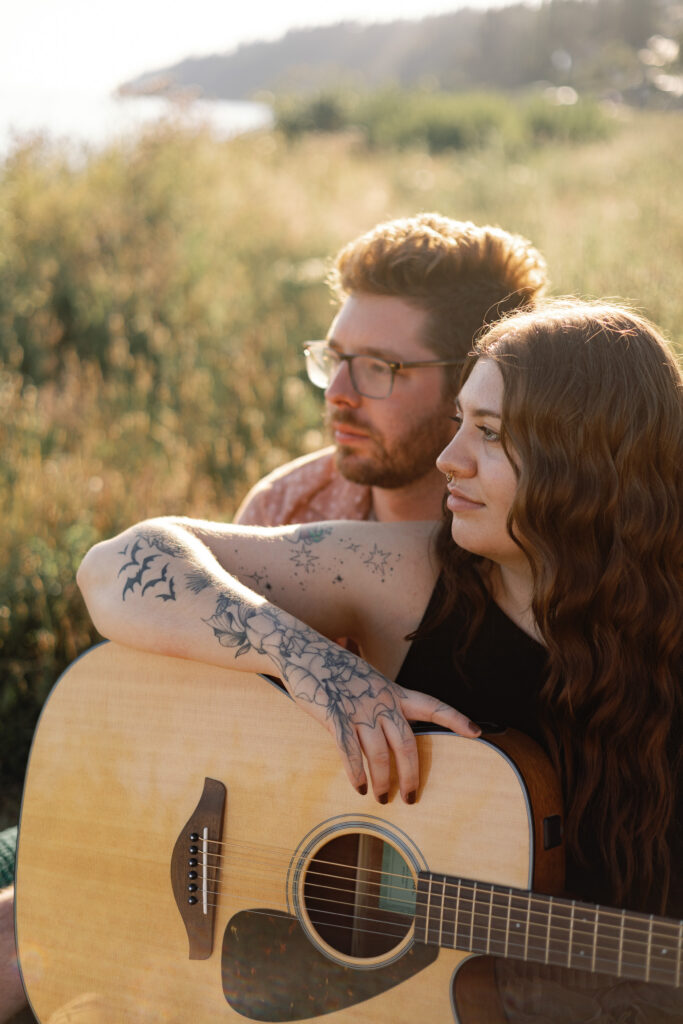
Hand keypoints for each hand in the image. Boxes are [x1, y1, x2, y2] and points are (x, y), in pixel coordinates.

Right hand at [281, 644, 480, 803]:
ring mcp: (357, 708)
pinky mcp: (334, 715)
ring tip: (380, 798)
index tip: (477, 732)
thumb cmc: (336, 669)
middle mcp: (381, 700)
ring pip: (379, 754)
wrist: (303, 651)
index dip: (455, 719)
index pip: (431, 706)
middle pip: (407, 743)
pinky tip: (358, 787)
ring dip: (382, 781)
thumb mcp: (368, 680)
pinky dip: (355, 772)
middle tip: (411, 798)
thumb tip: (392, 727)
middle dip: (412, 775)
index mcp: (393, 691)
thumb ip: (382, 700)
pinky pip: (349, 751)